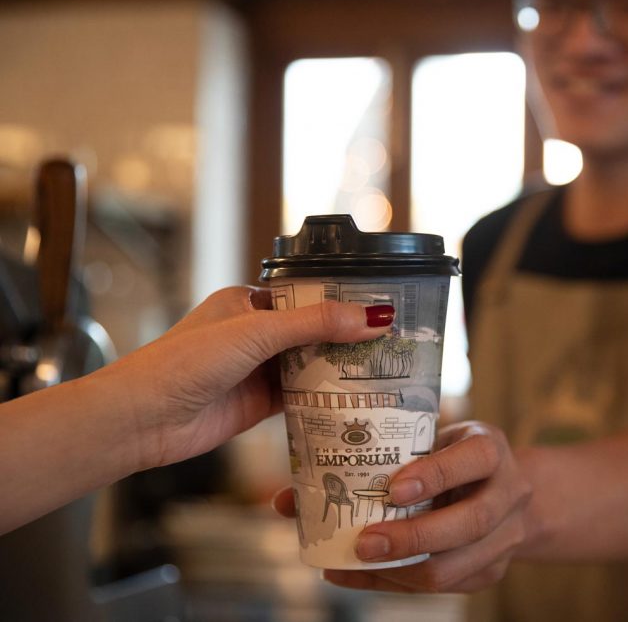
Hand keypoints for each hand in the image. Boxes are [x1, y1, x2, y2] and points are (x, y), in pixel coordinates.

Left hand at [105, 286, 392, 469]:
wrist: (143, 419)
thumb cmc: (185, 362)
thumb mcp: (256, 332)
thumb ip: (316, 324)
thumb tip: (373, 317)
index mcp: (248, 302)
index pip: (307, 297)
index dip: (342, 303)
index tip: (381, 309)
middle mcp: (255, 334)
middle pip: (313, 333)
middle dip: (348, 339)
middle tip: (395, 342)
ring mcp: (258, 370)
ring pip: (311, 366)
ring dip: (341, 370)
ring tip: (387, 370)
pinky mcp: (259, 404)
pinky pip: (303, 397)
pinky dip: (327, 398)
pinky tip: (358, 400)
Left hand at [273, 422, 533, 592]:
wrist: (510, 489)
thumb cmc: (451, 456)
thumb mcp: (429, 441)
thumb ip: (373, 460)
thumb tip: (287, 499)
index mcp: (493, 450)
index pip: (474, 459)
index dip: (436, 474)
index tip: (394, 488)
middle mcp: (509, 493)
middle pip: (470, 522)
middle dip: (413, 537)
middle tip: (364, 541)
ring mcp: (506, 537)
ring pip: (457, 565)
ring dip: (402, 569)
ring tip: (354, 562)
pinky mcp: (492, 571)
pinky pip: (444, 586)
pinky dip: (397, 584)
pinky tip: (360, 575)